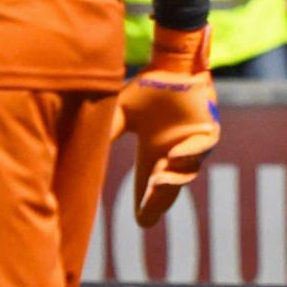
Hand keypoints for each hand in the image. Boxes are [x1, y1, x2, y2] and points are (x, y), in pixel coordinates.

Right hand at [113, 25, 219, 225]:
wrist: (171, 64)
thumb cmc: (148, 88)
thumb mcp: (121, 112)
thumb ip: (106, 131)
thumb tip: (77, 152)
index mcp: (154, 153)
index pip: (150, 186)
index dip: (147, 205)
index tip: (141, 221)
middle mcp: (175, 153)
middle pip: (169, 186)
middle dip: (160, 201)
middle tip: (148, 214)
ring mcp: (194, 143)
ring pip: (188, 170)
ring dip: (174, 178)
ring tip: (157, 183)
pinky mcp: (210, 129)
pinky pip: (204, 145)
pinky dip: (190, 152)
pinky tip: (173, 155)